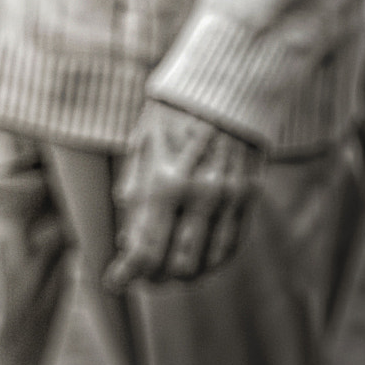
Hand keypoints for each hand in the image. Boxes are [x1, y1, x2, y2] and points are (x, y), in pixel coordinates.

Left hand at [103, 102, 265, 289]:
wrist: (225, 83)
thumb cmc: (172, 114)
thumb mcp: (140, 147)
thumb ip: (134, 195)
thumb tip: (130, 241)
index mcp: (165, 182)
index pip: (146, 249)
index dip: (128, 273)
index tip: (114, 281)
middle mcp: (200, 195)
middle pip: (178, 264)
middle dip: (156, 277)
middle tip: (142, 274)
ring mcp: (230, 198)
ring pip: (208, 262)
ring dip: (185, 273)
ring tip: (168, 269)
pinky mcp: (249, 196)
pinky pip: (233, 244)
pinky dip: (213, 259)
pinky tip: (198, 257)